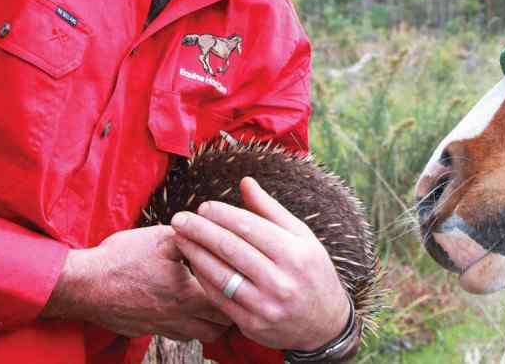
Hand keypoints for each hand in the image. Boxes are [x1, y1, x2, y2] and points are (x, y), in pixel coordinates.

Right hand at [41, 225, 231, 341]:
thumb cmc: (120, 259)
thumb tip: (211, 229)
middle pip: (220, 326)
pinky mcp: (147, 330)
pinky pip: (179, 336)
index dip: (240, 291)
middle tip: (234, 292)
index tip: (245, 280)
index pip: (229, 302)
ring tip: (214, 303)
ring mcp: (162, 327)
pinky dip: (190, 327)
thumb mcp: (161, 238)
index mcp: (188, 294)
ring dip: (210, 322)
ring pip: (200, 336)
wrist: (83, 285)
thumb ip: (191, 237)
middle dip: (231, 310)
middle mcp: (179, 317)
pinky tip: (187, 310)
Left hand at [171, 177, 351, 351]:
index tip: (203, 206)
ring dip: (195, 253)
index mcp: (295, 253)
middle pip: (230, 248)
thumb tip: (245, 182)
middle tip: (180, 218)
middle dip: (200, 230)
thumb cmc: (312, 271)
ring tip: (180, 238)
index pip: (249, 227)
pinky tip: (194, 263)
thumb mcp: (301, 237)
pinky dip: (203, 278)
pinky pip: (219, 297)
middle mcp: (281, 280)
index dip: (222, 215)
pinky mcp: (252, 323)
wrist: (324, 323)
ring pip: (220, 274)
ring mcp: (265, 305)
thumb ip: (270, 210)